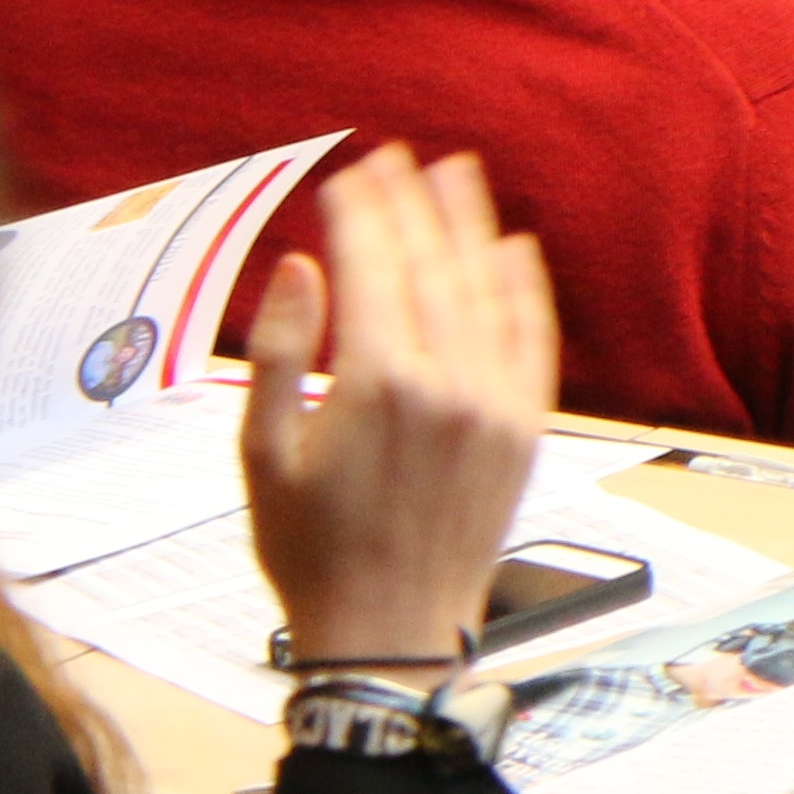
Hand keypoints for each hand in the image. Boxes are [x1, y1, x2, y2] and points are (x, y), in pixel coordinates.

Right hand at [240, 148, 556, 672]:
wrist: (388, 634)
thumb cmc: (313, 552)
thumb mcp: (263, 454)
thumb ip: (278, 351)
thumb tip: (300, 266)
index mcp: (377, 385)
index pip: (373, 267)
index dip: (360, 213)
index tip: (348, 175)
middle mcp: (447, 385)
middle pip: (430, 265)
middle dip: (410, 204)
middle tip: (396, 158)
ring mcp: (494, 406)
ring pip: (484, 290)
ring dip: (467, 226)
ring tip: (453, 174)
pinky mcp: (524, 431)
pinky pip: (531, 340)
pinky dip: (521, 289)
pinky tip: (512, 249)